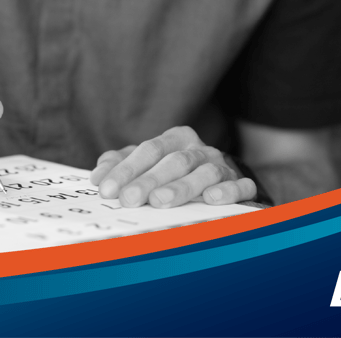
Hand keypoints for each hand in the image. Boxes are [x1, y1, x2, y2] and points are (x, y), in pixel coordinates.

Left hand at [90, 126, 255, 207]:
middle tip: (129, 199)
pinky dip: (227, 191)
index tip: (107, 190)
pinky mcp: (241, 183)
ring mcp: (222, 165)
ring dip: (182, 187)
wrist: (220, 180)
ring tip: (160, 201)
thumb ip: (122, 164)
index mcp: (175, 139)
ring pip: (204, 172)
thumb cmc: (174, 172)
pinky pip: (240, 185)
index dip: (126, 170)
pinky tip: (211, 199)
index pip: (148, 150)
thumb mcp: (146, 164)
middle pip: (174, 161)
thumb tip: (99, 173)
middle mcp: (199, 149)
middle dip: (149, 181)